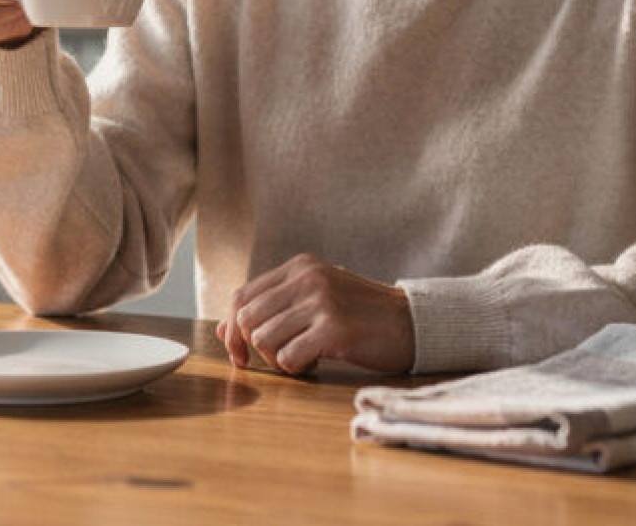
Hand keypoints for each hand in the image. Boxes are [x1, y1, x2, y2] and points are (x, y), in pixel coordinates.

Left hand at [216, 253, 414, 376]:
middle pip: (247, 319)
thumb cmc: (360, 315)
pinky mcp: (334, 328)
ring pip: (264, 339)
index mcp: (299, 266)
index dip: (231, 330)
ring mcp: (321, 301)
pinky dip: (296, 368)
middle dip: (251, 348)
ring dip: (277, 359)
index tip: (240, 355)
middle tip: (276, 361)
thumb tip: (223, 328)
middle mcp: (307, 278)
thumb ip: (273, 309)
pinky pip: (289, 357)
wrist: (412, 323)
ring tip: (303, 357)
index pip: (242, 296)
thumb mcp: (315, 300)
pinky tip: (316, 363)